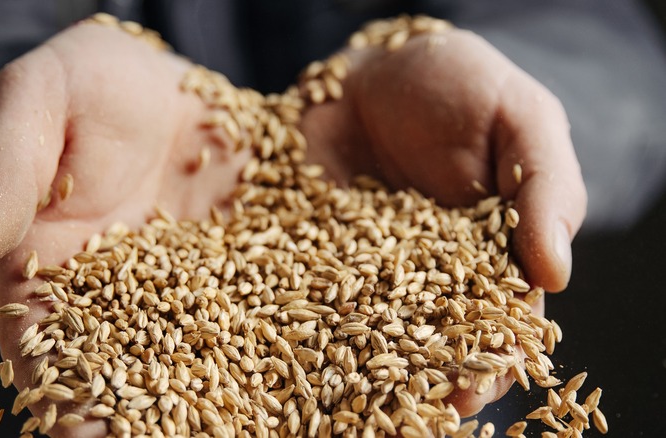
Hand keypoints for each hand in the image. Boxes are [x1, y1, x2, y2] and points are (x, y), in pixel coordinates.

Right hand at [0, 22, 247, 436]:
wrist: (157, 76)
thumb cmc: (80, 83)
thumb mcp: (35, 102)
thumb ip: (5, 169)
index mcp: (48, 266)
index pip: (47, 345)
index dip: (62, 394)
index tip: (79, 435)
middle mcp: (119, 291)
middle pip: (126, 367)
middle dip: (144, 415)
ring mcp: (183, 282)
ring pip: (193, 350)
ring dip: (210, 397)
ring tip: (246, 429)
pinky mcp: (236, 264)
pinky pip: (253, 305)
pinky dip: (270, 338)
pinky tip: (300, 371)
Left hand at [300, 28, 585, 415]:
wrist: (374, 68)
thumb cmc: (461, 83)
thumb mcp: (521, 117)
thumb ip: (545, 189)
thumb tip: (555, 276)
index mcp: (493, 251)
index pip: (500, 314)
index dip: (492, 354)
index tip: (478, 389)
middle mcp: (432, 271)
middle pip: (435, 336)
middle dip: (429, 377)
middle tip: (414, 414)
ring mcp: (372, 265)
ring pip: (374, 327)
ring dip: (368, 369)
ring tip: (357, 407)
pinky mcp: (321, 250)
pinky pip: (316, 291)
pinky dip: (311, 323)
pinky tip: (300, 355)